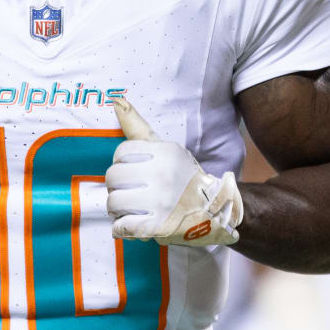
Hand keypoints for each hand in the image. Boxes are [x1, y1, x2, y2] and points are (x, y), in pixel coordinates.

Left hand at [105, 97, 242, 245]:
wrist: (216, 211)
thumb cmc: (184, 177)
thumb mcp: (166, 149)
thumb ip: (138, 127)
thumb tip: (115, 99)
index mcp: (165, 153)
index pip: (121, 153)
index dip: (124, 165)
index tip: (136, 172)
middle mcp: (163, 174)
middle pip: (113, 177)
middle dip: (118, 187)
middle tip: (133, 193)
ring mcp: (160, 202)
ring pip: (113, 202)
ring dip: (118, 210)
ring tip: (133, 210)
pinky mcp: (158, 227)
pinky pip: (121, 227)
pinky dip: (122, 230)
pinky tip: (133, 226)